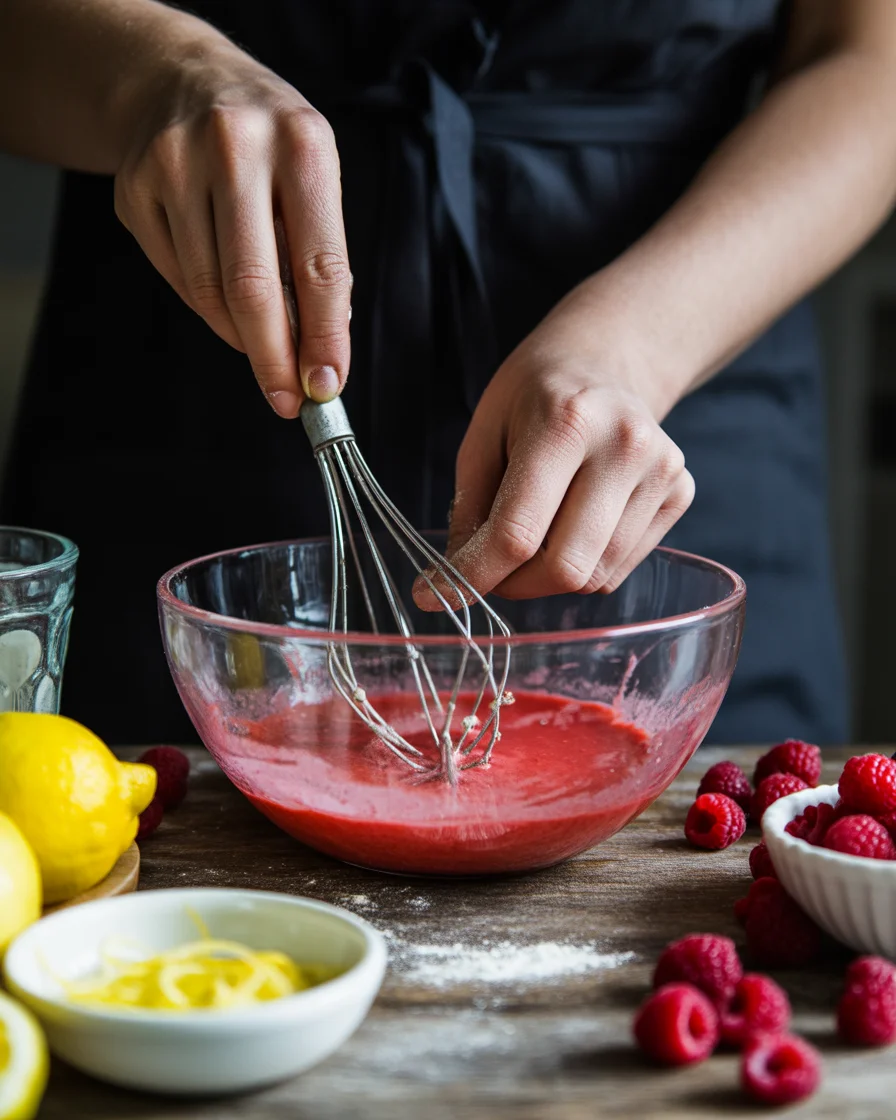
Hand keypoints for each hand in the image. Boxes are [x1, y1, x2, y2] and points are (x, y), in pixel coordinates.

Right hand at [113, 45, 349, 415]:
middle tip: (286, 400)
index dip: (325, 338)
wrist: (181, 79)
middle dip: (273, 358)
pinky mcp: (134, 188)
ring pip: (209, 292)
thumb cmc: (268, 144)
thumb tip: (320, 352)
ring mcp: (175, 165)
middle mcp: (236, 148)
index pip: (321, 266)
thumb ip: (320, 258)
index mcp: (303, 145)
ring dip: (241, 337)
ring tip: (262, 347)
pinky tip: (225, 303)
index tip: (326, 385)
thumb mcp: (313, 177)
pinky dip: (208, 308)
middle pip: (253, 288)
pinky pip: (177, 278)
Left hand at [415, 305, 693, 604]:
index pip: (517, 532)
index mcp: (566, 421)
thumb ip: (470, 508)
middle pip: (565, 568)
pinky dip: (585, 566)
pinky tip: (573, 525)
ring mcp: (661, 471)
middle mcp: (624, 446)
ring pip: (595, 578)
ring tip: (532, 539)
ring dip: (549, 578)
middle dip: (515, 586)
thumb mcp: (483, 434)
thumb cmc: (534, 396)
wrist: (605, 361)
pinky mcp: (680, 493)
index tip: (435, 596)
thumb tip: (456, 580)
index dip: (472, 576)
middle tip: (490, 571)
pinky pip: (619, 569)